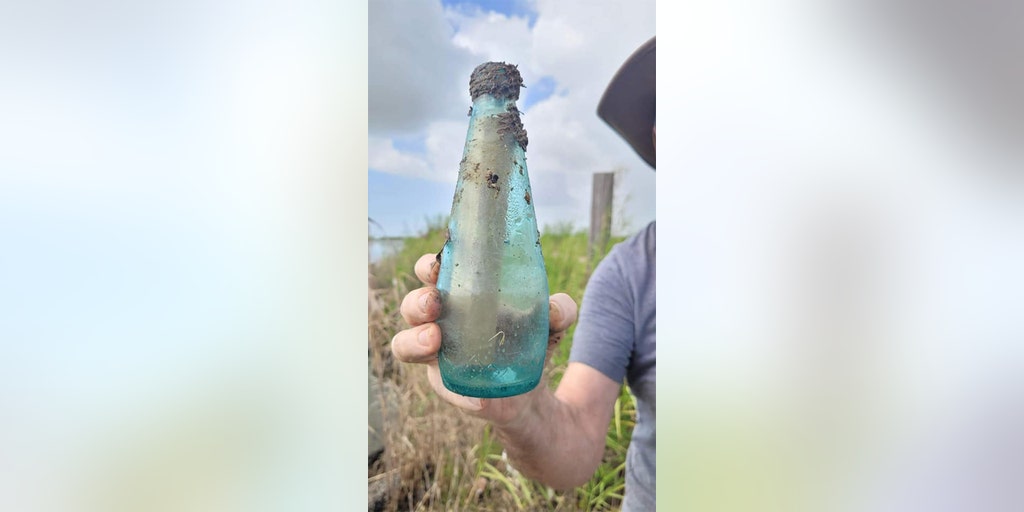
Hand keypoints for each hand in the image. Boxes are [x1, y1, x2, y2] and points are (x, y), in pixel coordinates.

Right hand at [391, 253, 577, 425]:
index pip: (432, 273)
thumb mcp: (552, 322)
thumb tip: (553, 307)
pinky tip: (478, 399)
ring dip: (413, 340)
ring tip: (433, 340)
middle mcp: (440, 321)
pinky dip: (458, 394)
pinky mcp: (446, 386)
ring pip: (404, 344)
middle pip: (412, 306)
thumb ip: (559, 309)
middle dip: (417, 302)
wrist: (530, 391)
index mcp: (459, 294)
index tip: (437, 264)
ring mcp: (437, 355)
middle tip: (434, 303)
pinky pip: (441, 388)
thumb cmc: (530, 342)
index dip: (428, 266)